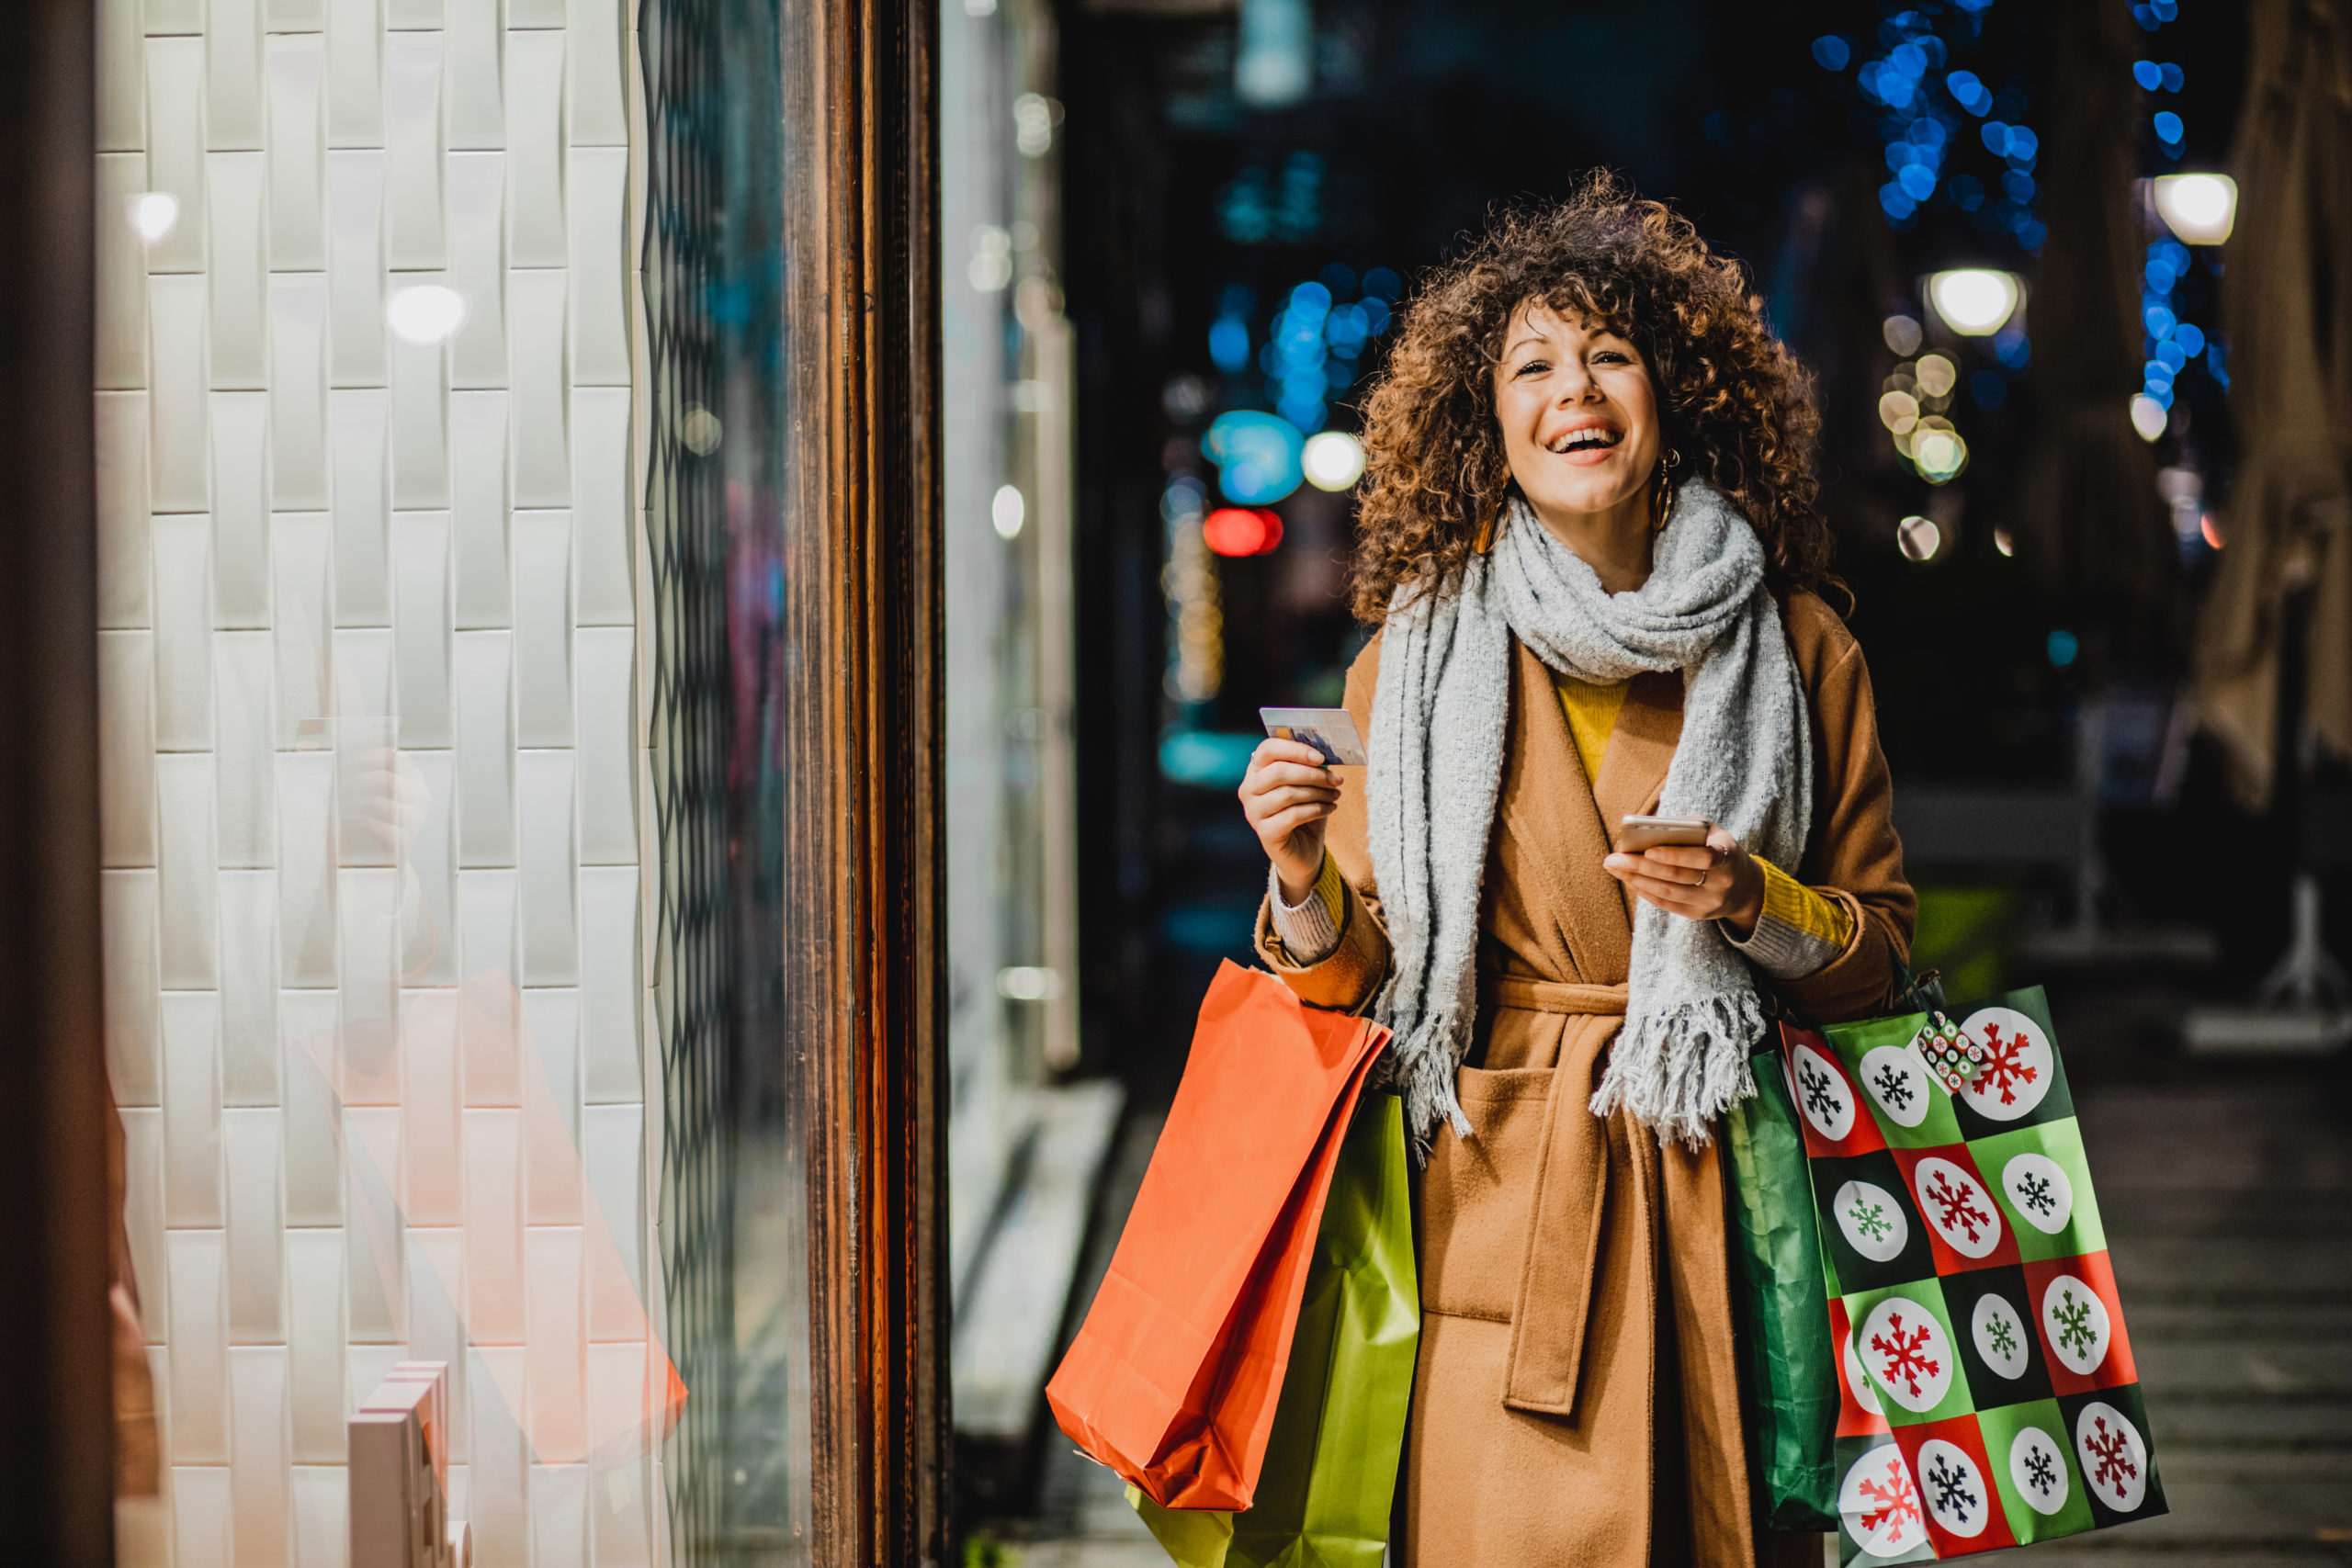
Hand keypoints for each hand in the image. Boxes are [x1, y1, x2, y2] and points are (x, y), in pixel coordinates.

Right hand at [1240, 739, 1342, 902]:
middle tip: (1336, 780)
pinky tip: (1330, 809)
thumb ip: (1310, 767)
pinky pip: (1293, 815)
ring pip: (1288, 794)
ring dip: (1318, 793)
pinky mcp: (1264, 833)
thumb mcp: (1308, 785)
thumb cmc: (1305, 812)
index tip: (1321, 757)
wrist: (1303, 851)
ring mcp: (1253, 812)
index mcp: (1256, 771)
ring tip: (1335, 795)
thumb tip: (1324, 755)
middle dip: (1313, 774)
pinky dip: (1317, 810)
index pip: (1268, 749)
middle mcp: (1248, 790)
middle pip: (1279, 772)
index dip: (1295, 749)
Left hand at [1602, 824, 1764, 935]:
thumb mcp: (1710, 831)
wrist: (1743, 884)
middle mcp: (1722, 882)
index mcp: (1728, 856)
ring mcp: (1710, 902)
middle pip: (1677, 877)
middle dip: (1640, 866)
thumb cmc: (1717, 847)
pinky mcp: (1699, 914)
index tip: (1647, 849)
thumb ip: (1683, 825)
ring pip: (1668, 892)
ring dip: (1636, 879)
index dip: (1675, 855)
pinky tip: (1629, 879)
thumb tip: (1644, 825)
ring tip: (1614, 867)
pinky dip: (1644, 891)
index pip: (1703, 858)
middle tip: (1611, 858)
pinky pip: (1667, 904)